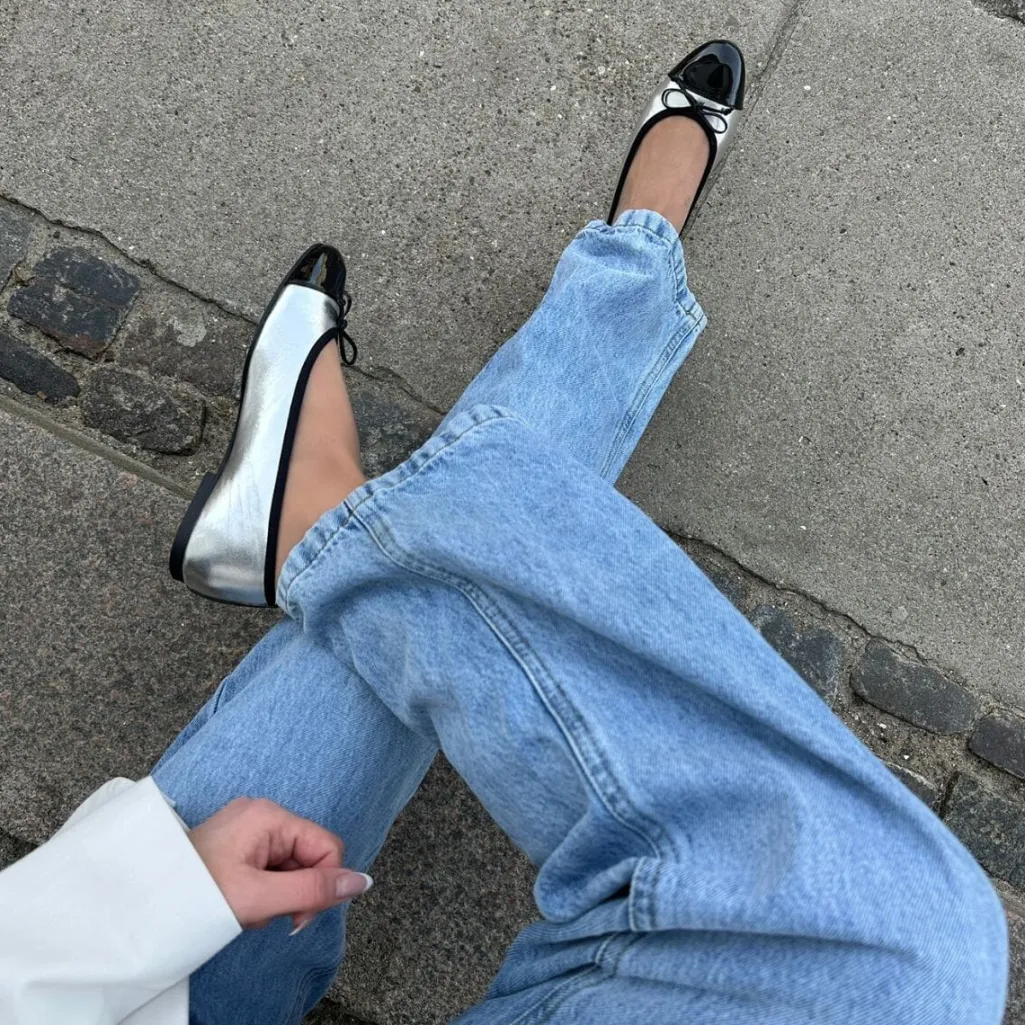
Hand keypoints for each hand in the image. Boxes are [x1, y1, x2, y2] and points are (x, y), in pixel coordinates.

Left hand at [189, 797, 371, 933]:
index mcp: (270, 816)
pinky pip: (270, 866)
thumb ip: (313, 890)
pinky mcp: (238, 842)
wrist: (140, 906)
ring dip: (277, 894)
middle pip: (308, 855)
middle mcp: (262, 813)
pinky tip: (240, 902)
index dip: (322, 884)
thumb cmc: (194, 895)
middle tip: (266, 914)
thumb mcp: (259, 897)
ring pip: (290, 865)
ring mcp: (249, 827)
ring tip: (246, 909)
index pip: (327, 847)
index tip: (297, 916)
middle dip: (294, 891)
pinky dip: (262, 890)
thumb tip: (362, 882)